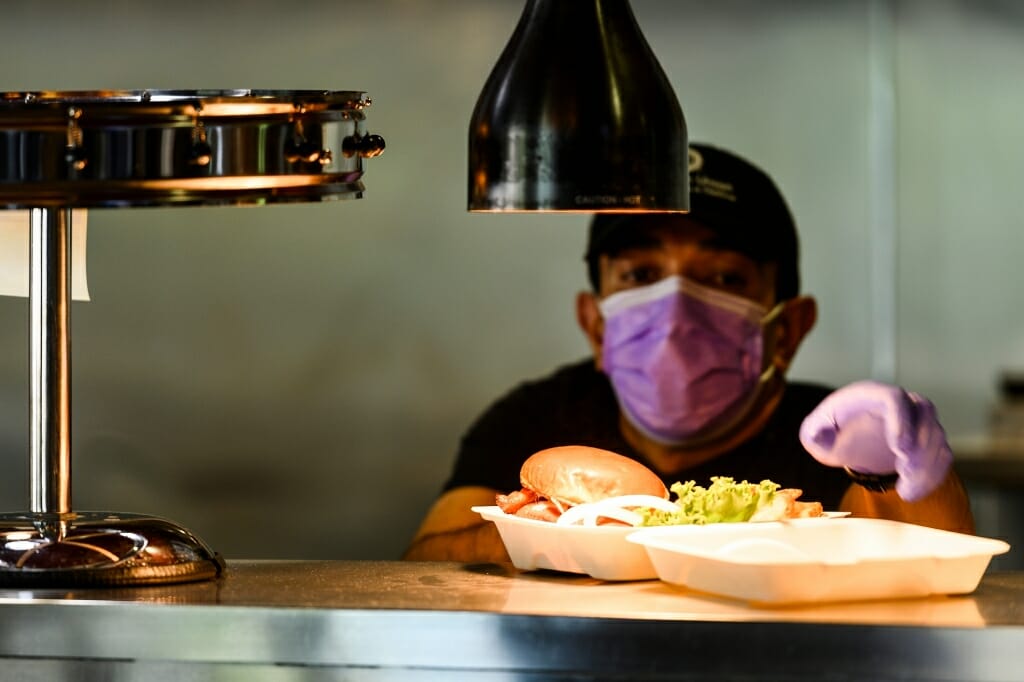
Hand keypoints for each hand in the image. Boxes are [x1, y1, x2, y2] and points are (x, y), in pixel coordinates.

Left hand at [799, 380, 952, 501]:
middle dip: (920, 444)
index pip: (894, 398)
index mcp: (871, 395)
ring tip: (905, 490)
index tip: (899, 448)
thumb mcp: (815, 432)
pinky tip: (913, 493)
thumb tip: (819, 435)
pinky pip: (941, 455)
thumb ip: (813, 433)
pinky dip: (932, 475)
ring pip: (936, 437)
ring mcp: (918, 421)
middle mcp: (901, 403)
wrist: (850, 439)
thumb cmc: (832, 431)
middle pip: (924, 414)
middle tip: (906, 471)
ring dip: (926, 465)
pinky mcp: (927, 441)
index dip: (900, 420)